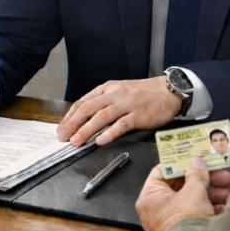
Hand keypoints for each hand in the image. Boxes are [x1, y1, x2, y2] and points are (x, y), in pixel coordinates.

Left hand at [56, 76, 180, 146]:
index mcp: (107, 89)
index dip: (69, 117)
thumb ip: (103, 103)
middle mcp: (114, 94)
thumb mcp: (119, 91)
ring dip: (86, 130)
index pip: (82, 102)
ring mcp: (126, 104)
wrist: (169, 90)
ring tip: (77, 142)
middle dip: (72, 125)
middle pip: (88, 109)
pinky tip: (100, 141)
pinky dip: (109, 133)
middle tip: (63, 137)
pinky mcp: (138, 115)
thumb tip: (84, 120)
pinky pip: (121, 125)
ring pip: (101, 117)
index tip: (61, 129)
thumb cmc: (143, 93)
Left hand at [135, 158, 229, 230]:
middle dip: (204, 180)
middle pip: (182, 186)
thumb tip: (196, 163)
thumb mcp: (193, 192)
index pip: (163, 172)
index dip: (181, 163)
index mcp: (150, 197)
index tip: (196, 158)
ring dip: (211, 194)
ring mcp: (171, 222)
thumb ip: (196, 174)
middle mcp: (157, 210)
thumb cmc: (185, 225)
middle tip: (220, 174)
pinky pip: (197, 215)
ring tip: (226, 191)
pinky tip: (224, 206)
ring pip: (192, 200)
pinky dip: (211, 209)